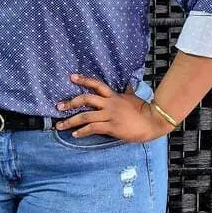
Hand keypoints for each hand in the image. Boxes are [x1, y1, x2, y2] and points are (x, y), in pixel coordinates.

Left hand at [55, 74, 171, 141]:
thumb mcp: (132, 98)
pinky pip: (93, 128)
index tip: (71, 77)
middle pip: (85, 99)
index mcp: (113, 96)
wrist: (153, 121)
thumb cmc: (144, 110)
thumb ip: (126, 93)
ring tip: (60, 126)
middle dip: (70, 103)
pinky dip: (82, 132)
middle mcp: (109, 104)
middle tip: (58, 107)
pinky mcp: (111, 127)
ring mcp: (110, 115)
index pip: (96, 84)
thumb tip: (128, 86)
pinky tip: (75, 135)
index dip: (83, 80)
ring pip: (85, 116)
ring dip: (70, 121)